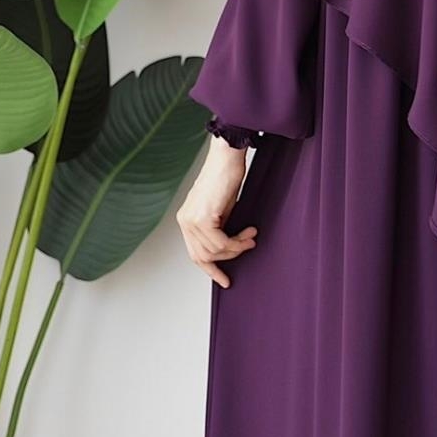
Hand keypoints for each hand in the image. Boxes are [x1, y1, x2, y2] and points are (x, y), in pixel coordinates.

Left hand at [177, 137, 256, 287]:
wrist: (227, 157)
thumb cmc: (226, 177)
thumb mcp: (221, 209)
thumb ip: (219, 228)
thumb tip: (229, 247)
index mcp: (186, 219)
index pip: (195, 253)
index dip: (211, 269)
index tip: (225, 280)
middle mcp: (185, 221)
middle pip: (204, 257)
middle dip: (229, 258)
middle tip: (248, 245)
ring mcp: (191, 220)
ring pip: (215, 252)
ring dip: (237, 248)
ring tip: (251, 236)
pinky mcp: (203, 217)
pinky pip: (221, 243)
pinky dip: (237, 242)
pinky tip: (248, 233)